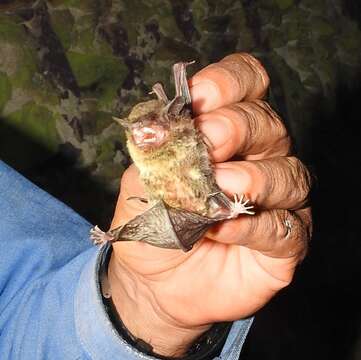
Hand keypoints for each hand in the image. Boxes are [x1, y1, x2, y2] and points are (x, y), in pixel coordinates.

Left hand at [108, 54, 311, 356]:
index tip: (198, 98)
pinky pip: (285, 228)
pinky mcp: (283, 242)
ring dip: (254, 177)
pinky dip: (254, 226)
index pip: (246, 86)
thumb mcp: (142, 184)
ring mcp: (275, 201)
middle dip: (237, 128)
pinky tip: (222, 230)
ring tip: (220, 187)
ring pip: (290, 174)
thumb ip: (155, 154)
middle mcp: (258, 159)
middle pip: (269, 124)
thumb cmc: (152, 224)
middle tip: (209, 143)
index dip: (229, 83)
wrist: (154, 280)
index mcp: (226, 134)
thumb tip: (161, 125)